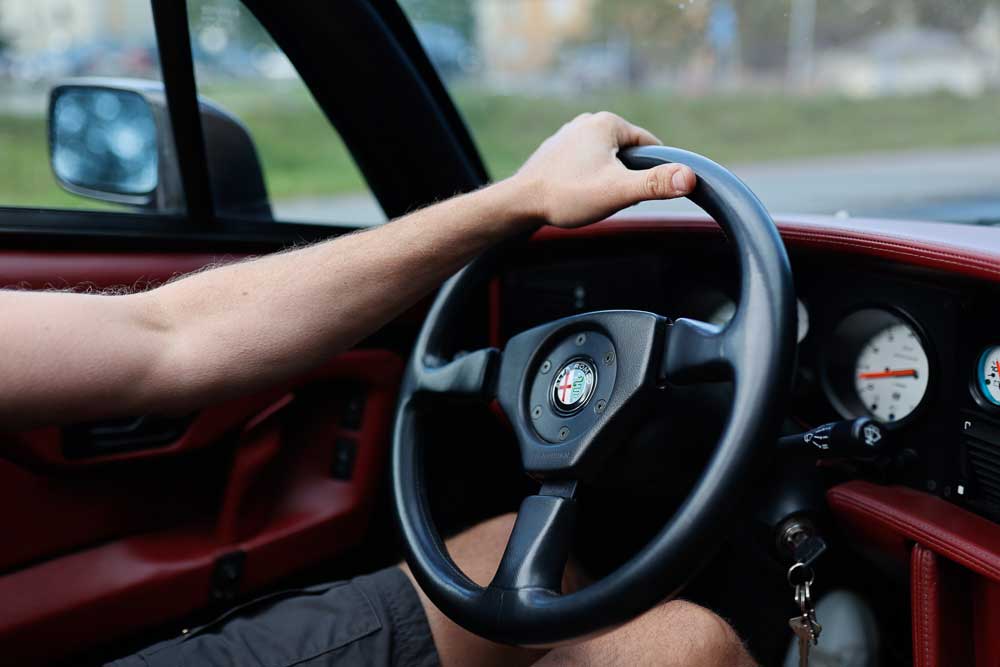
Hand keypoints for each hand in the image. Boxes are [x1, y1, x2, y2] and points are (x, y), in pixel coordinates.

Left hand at [511, 111, 695, 227]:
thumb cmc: (566, 195)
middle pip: (627, 154)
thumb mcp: (618, 191)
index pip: (650, 146)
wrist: (519, 204)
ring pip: (606, 161)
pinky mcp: (557, 150)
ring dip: (605, 181)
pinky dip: (587, 181)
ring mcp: (569, 134)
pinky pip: (585, 165)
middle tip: (607, 198)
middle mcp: (587, 121)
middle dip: (624, 178)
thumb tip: (691, 177)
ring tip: (587, 197)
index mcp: (607, 122)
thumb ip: (655, 184)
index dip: (651, 173)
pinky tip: (575, 195)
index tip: (636, 193)